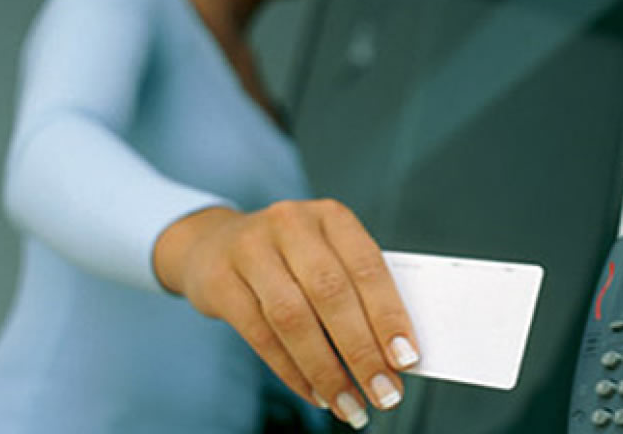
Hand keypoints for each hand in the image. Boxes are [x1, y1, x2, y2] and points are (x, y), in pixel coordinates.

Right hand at [153, 199, 419, 429]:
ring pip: (293, 317)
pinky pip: (260, 335)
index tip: (406, 360)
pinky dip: (292, 372)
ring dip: (326, 370)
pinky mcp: (220, 280)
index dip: (388, 315)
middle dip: (361, 351)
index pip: (367, 266)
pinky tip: (315, 394)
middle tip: (384, 393)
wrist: (215, 244)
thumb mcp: (327, 256)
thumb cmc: (292, 258)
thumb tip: (393, 355)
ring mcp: (251, 249)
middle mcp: (291, 224)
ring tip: (350, 405)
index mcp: (331, 216)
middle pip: (331, 293)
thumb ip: (358, 293)